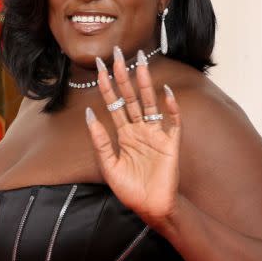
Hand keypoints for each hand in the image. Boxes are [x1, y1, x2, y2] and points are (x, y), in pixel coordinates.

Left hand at [85, 47, 181, 225]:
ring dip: (145, 83)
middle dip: (124, 75)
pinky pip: (172, 121)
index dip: (106, 85)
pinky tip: (165, 92)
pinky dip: (170, 107)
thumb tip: (89, 113)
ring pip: (149, 103)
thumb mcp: (108, 166)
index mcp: (123, 135)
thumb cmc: (130, 190)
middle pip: (130, 97)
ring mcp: (156, 134)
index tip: (100, 65)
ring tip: (140, 62)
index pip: (113, 104)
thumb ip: (99, 140)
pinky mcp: (171, 143)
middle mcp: (139, 130)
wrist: (151, 207)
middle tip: (118, 52)